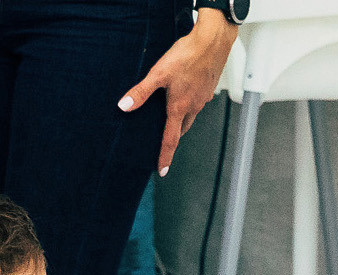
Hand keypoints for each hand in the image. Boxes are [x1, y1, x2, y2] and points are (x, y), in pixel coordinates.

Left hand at [118, 9, 237, 175]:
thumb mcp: (158, 73)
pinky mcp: (208, 88)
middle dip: (173, 137)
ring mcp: (203, 98)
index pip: (171, 139)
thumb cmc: (187, 55)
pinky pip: (198, 102)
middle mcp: (193, 106)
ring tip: (172, 116)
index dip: (165, 156)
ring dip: (181, 120)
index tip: (162, 170)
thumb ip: (141, 92)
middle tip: (165, 142)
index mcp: (179, 107)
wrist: (212, 41)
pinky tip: (186, 92)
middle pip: (181, 129)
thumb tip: (124, 106)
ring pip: (190, 116)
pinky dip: (191, 104)